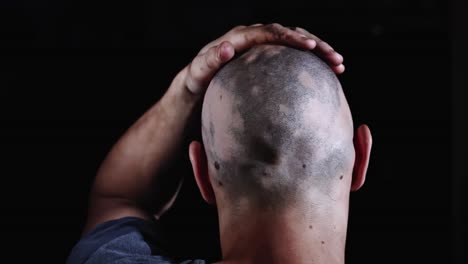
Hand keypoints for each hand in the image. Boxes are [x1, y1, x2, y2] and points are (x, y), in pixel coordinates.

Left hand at [180, 23, 344, 95]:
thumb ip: (210, 60)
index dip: (293, 38)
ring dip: (320, 52)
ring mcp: (263, 48)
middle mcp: (255, 37)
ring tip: (339, 65)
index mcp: (241, 37)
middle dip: (316, 44)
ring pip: (297, 43)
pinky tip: (327, 74)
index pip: (272, 33)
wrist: (198, 85)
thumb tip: (228, 47)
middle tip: (336, 59)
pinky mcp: (268, 60)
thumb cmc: (197, 80)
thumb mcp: (198, 71)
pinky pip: (293, 57)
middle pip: (291, 34)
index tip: (312, 48)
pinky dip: (310, 63)